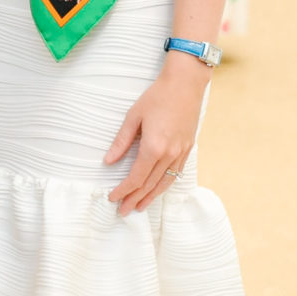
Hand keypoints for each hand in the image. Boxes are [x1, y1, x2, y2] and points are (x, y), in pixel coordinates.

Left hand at [104, 56, 210, 213]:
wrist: (185, 84)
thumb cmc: (156, 97)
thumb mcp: (133, 117)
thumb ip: (121, 142)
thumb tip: (108, 161)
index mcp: (153, 147)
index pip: (136, 178)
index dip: (123, 191)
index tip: (112, 198)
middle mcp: (169, 155)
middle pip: (149, 185)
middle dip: (134, 199)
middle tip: (123, 211)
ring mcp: (181, 153)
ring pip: (164, 183)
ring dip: (150, 197)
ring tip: (139, 207)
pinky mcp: (188, 149)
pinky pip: (176, 174)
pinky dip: (165, 186)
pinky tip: (158, 190)